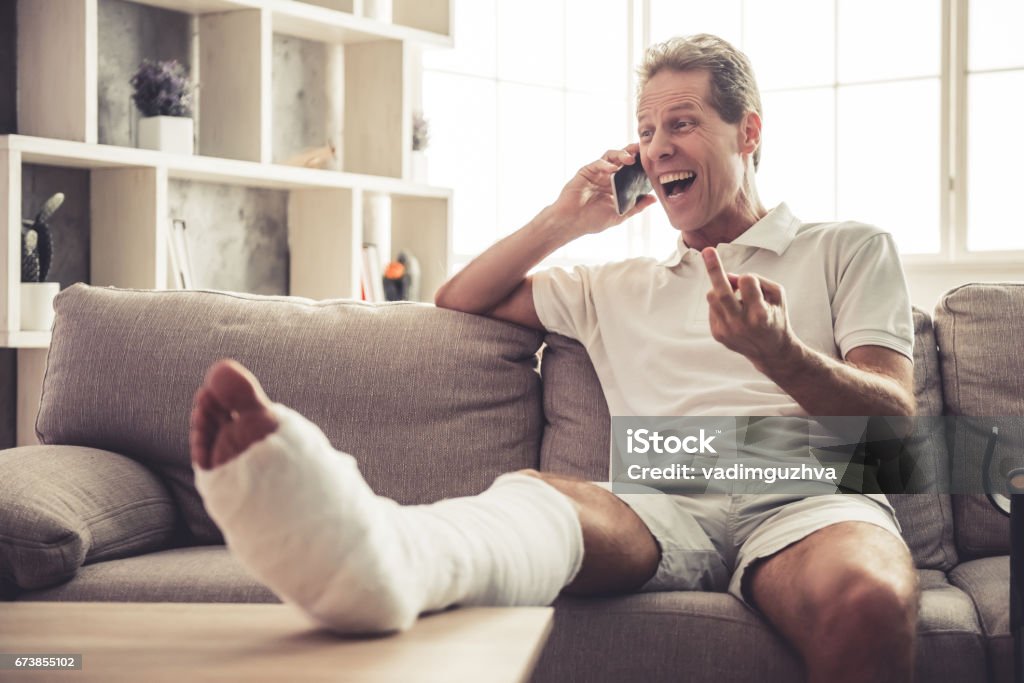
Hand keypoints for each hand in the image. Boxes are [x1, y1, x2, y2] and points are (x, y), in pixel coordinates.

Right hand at [548, 143, 655, 235]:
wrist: (571, 223)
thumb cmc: (592, 221)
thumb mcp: (619, 214)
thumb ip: (636, 206)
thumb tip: (654, 199)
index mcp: (616, 185)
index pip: (631, 170)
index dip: (641, 165)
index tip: (652, 161)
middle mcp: (607, 176)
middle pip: (622, 159)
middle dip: (633, 152)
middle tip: (643, 150)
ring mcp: (597, 173)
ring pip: (611, 156)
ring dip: (621, 154)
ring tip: (631, 159)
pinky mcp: (586, 172)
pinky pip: (598, 163)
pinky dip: (606, 164)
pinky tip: (613, 169)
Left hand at [702, 247, 794, 371]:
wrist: (771, 351)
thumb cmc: (776, 317)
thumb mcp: (777, 295)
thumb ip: (758, 280)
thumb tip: (730, 276)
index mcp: (760, 314)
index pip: (747, 281)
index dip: (750, 279)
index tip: (753, 284)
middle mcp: (741, 323)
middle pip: (722, 292)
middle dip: (714, 269)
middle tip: (708, 251)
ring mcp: (727, 330)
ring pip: (713, 297)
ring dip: (721, 288)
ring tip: (734, 294)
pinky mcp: (717, 334)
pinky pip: (712, 308)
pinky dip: (720, 304)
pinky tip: (732, 311)